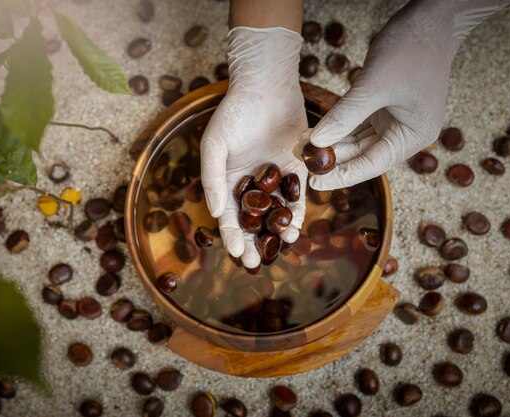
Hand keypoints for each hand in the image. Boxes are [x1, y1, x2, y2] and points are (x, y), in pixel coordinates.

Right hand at [200, 27, 306, 267]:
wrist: (267, 87)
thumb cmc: (234, 114)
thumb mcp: (214, 145)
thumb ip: (212, 179)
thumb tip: (214, 213)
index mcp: (228, 181)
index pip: (228, 215)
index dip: (231, 235)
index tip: (237, 252)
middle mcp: (251, 184)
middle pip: (252, 220)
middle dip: (253, 242)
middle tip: (255, 262)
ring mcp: (274, 178)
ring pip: (275, 213)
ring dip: (276, 232)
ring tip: (280, 245)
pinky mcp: (297, 170)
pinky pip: (297, 197)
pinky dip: (296, 213)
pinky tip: (296, 228)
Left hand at [300, 0, 509, 190]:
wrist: (430, 20)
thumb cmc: (410, 50)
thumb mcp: (373, 85)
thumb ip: (345, 116)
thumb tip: (316, 142)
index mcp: (413, 136)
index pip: (372, 164)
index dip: (342, 174)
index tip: (315, 182)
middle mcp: (405, 134)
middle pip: (363, 155)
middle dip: (332, 158)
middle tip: (301, 160)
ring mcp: (395, 121)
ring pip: (358, 141)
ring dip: (332, 144)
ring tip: (303, 148)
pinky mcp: (384, 109)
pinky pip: (357, 126)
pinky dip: (338, 128)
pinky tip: (316, 133)